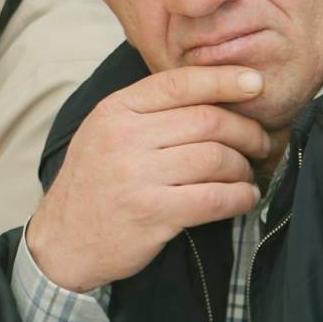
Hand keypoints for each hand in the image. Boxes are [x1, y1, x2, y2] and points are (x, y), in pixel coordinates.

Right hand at [24, 66, 273, 292]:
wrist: (63, 241)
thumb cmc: (94, 183)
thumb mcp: (106, 132)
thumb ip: (148, 110)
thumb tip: (213, 91)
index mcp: (115, 110)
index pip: (179, 83)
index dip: (223, 80)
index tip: (255, 83)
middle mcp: (124, 137)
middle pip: (207, 121)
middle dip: (245, 130)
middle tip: (259, 142)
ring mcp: (137, 176)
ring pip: (215, 158)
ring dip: (243, 167)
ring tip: (246, 174)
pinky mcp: (153, 213)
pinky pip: (214, 198)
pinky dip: (240, 197)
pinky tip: (244, 198)